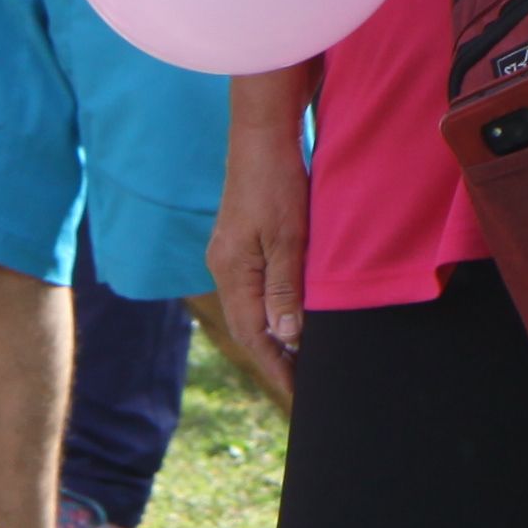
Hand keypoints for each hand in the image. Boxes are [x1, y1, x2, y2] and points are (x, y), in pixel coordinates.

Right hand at [202, 134, 309, 408]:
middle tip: (302, 387)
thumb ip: (285, 290)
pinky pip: (257, 288)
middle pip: (248, 328)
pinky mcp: (243, 240)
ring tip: (300, 361)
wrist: (263, 132)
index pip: (253, 336)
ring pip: (252, 309)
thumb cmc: (277, 181)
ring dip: (275, 336)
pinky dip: (274, 310)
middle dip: (274, 360)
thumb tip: (286, 339)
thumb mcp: (287, 238)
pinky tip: (292, 315)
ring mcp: (232, 254)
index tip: (297, 395)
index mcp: (232, 272)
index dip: (276, 368)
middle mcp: (225, 268)